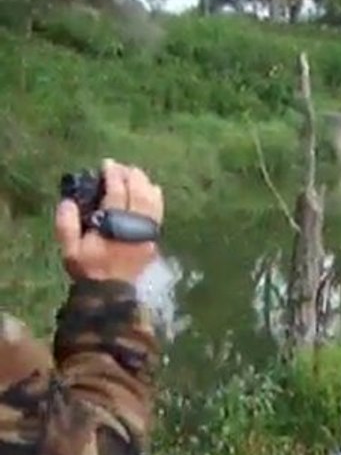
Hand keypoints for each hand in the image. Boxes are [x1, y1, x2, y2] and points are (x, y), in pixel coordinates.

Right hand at [55, 158, 163, 283]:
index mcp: (113, 227)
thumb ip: (66, 225)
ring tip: (135, 173)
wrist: (112, 291)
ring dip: (144, 184)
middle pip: (138, 194)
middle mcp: (134, 228)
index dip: (113, 176)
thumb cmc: (89, 268)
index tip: (108, 164)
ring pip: (152, 202)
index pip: (117, 195)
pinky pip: (159, 214)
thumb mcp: (70, 250)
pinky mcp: (154, 239)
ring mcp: (148, 234)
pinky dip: (157, 198)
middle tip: (121, 167)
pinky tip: (152, 188)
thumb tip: (68, 201)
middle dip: (131, 176)